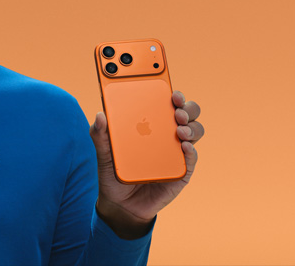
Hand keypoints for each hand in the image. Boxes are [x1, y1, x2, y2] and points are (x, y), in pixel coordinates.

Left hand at [90, 91, 203, 238]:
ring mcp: (176, 153)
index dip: (172, 95)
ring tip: (179, 129)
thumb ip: (100, 135)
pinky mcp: (182, 172)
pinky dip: (191, 151)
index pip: (165, 104)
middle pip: (186, 115)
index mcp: (150, 125)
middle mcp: (167, 135)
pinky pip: (192, 159)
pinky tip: (184, 147)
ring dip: (191, 127)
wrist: (121, 204)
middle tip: (177, 109)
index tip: (171, 91)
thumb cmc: (114, 173)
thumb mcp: (103, 154)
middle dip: (187, 108)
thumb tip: (100, 115)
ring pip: (194, 132)